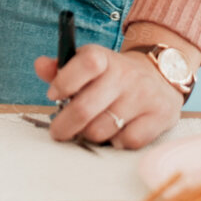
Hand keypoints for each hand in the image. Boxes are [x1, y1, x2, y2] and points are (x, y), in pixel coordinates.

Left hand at [35, 44, 182, 149]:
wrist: (159, 75)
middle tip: (58, 131)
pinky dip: (115, 142)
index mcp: (105, 58)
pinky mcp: (159, 117)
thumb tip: (40, 66)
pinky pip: (126, 141)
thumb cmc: (111, 75)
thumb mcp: (86, 64)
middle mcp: (126, 75)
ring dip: (90, 134)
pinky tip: (114, 132)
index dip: (64, 82)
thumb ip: (60, 68)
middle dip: (64, 125)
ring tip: (90, 128)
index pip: (86, 63)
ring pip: (102, 130)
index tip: (52, 96)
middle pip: (85, 108)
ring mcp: (144, 96)